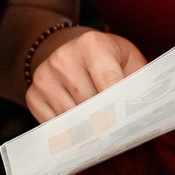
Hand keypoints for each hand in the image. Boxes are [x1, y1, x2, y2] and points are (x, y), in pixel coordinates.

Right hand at [26, 29, 147, 121]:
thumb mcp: (127, 59)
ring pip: (72, 118)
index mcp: (91, 44)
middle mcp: (63, 58)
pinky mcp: (33, 95)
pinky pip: (55, 125)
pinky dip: (69, 129)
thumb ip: (137, 81)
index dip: (119, 105)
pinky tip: (79, 121)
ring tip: (99, 123)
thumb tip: (142, 111)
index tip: (129, 124)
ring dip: (88, 127)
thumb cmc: (106, 58)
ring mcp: (44, 77)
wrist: (69, 49)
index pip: (108, 81)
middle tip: (118, 128)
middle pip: (89, 104)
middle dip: (106, 119)